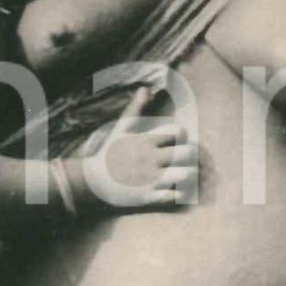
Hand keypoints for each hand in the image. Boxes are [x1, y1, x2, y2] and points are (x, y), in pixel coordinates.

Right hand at [68, 87, 198, 213]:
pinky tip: (175, 189)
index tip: (177, 139)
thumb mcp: (122, 129)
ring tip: (184, 173)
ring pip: (185, 175)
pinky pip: (175, 196)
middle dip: (191, 154)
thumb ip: (136, 109)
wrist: (94, 182)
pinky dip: (179, 193)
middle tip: (186, 156)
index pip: (178, 132)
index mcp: (146, 140)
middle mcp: (150, 159)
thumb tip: (146, 88)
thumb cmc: (110, 152)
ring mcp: (150, 179)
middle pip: (187, 152)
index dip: (182, 135)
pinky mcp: (149, 197)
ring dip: (189, 173)